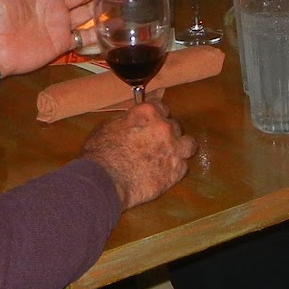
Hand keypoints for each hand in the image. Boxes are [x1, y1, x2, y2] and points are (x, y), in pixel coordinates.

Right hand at [80, 100, 195, 209]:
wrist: (104, 181)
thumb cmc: (100, 153)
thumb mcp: (108, 126)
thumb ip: (127, 120)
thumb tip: (131, 121)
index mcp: (148, 112)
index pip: (162, 107)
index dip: (156, 117)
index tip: (152, 124)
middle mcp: (165, 127)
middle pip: (174, 126)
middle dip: (166, 135)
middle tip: (154, 145)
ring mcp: (173, 148)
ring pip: (188, 144)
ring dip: (180, 149)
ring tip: (169, 157)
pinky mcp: (176, 170)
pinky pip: (183, 167)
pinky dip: (175, 170)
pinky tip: (163, 174)